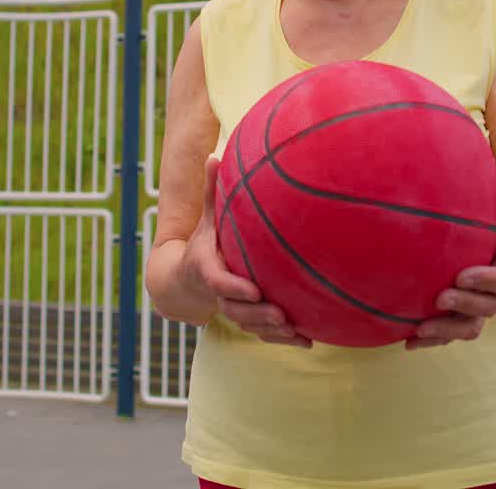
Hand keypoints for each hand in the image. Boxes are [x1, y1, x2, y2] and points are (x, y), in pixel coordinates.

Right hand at [177, 157, 311, 347]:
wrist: (187, 279)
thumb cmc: (205, 241)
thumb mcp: (206, 217)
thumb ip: (211, 191)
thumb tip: (212, 155)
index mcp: (208, 268)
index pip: (218, 281)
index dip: (234, 287)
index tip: (254, 289)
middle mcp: (218, 293)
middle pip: (235, 310)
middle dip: (258, 315)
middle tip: (281, 314)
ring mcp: (232, 308)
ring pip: (249, 325)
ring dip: (271, 332)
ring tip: (295, 329)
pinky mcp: (246, 319)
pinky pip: (262, 334)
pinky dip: (283, 340)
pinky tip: (307, 340)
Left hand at [406, 187, 495, 349]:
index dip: (483, 281)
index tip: (462, 276)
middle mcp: (495, 297)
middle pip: (485, 309)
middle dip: (462, 305)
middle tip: (440, 297)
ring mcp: (477, 313)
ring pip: (467, 329)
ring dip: (444, 330)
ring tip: (420, 327)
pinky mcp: (460, 322)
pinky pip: (448, 337)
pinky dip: (430, 341)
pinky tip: (407, 342)